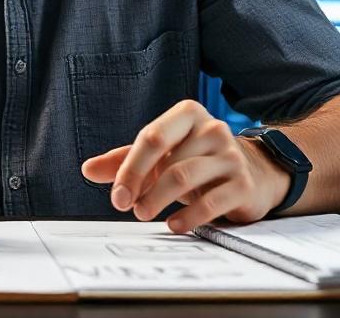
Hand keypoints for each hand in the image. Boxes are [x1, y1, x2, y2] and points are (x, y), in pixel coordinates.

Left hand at [81, 100, 287, 233]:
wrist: (251, 173)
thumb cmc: (195, 159)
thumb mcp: (161, 155)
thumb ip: (124, 160)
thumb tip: (87, 169)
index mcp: (188, 115)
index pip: (153, 137)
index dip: (130, 168)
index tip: (117, 195)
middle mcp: (213, 129)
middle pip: (168, 160)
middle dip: (143, 187)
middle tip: (128, 208)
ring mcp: (230, 156)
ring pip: (186, 178)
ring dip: (159, 200)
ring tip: (144, 215)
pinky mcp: (243, 185)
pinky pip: (211, 202)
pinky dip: (188, 217)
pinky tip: (174, 225)